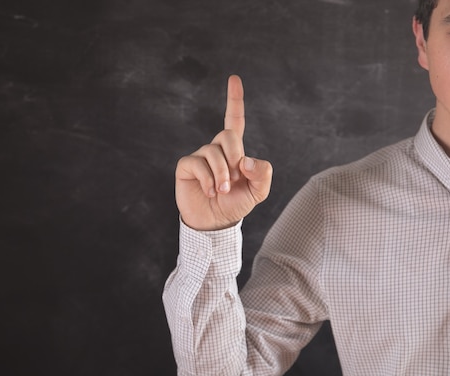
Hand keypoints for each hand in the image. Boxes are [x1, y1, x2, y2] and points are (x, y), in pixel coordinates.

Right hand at [175, 75, 272, 230]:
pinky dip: (208, 179)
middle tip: (233, 180)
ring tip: (221, 191)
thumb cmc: (235, 205)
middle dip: (235, 157)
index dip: (234, 100)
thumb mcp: (258, 192)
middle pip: (228, 134)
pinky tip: (209, 191)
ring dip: (221, 174)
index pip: (234, 120)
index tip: (234, 79)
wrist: (214, 223)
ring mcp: (200, 157)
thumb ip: (263, 174)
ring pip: (213, 151)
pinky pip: (197, 163)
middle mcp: (216, 149)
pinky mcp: (186, 167)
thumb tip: (247, 160)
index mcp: (234, 151)